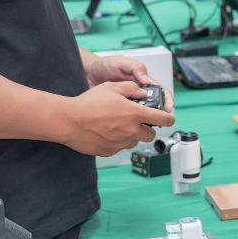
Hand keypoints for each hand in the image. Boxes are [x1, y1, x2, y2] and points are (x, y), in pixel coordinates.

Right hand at [59, 82, 173, 156]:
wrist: (68, 121)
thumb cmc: (88, 103)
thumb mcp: (111, 87)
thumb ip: (131, 89)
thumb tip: (142, 92)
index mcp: (135, 114)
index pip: (163, 120)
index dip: (168, 119)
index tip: (168, 118)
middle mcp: (131, 131)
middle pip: (150, 135)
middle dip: (147, 128)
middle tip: (137, 121)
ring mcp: (121, 143)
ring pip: (134, 142)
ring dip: (132, 135)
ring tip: (117, 125)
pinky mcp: (110, 151)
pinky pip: (120, 147)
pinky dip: (117, 141)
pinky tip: (106, 132)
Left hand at [82, 54, 171, 118]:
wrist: (87, 73)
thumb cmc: (105, 65)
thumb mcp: (122, 62)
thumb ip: (136, 68)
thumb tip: (147, 80)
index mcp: (143, 81)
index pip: (160, 91)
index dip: (167, 100)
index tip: (168, 108)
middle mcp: (138, 93)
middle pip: (155, 106)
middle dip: (159, 114)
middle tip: (159, 120)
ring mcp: (129, 103)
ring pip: (143, 114)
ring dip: (146, 120)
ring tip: (146, 125)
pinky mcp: (119, 111)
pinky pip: (129, 119)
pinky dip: (132, 124)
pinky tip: (131, 127)